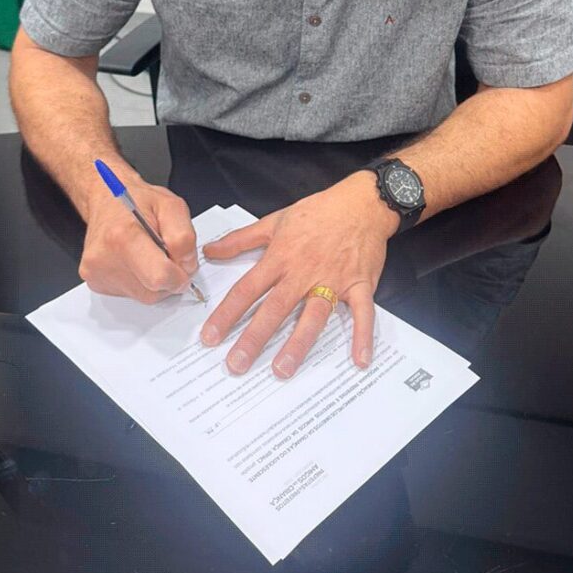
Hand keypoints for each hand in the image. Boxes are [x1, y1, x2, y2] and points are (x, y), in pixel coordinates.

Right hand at [77, 175, 197, 303]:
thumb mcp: (170, 206)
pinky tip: (134, 261)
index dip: (178, 274)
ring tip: (146, 254)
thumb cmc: (136, 200)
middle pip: (153, 292)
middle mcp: (105, 257)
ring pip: (144, 296)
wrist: (106, 200)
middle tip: (162, 253)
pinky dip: (140, 281)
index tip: (179, 262)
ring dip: (153, 280)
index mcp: (123, 236)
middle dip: (167, 278)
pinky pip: (132, 294)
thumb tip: (186, 266)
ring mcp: (97, 273)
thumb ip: (184, 237)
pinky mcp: (95, 282)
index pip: (160, 277)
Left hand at [199, 172, 392, 376]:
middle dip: (254, 338)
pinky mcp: (360, 286)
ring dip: (298, 344)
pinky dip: (362, 336)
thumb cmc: (317, 212)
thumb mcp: (274, 221)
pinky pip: (362, 314)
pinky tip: (359, 361)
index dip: (227, 314)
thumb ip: (240, 240)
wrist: (361, 203)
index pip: (247, 290)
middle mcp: (303, 273)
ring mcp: (332, 281)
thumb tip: (209, 250)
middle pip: (275, 309)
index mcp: (280, 258)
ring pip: (313, 316)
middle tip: (237, 365)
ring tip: (282, 370)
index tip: (211, 337)